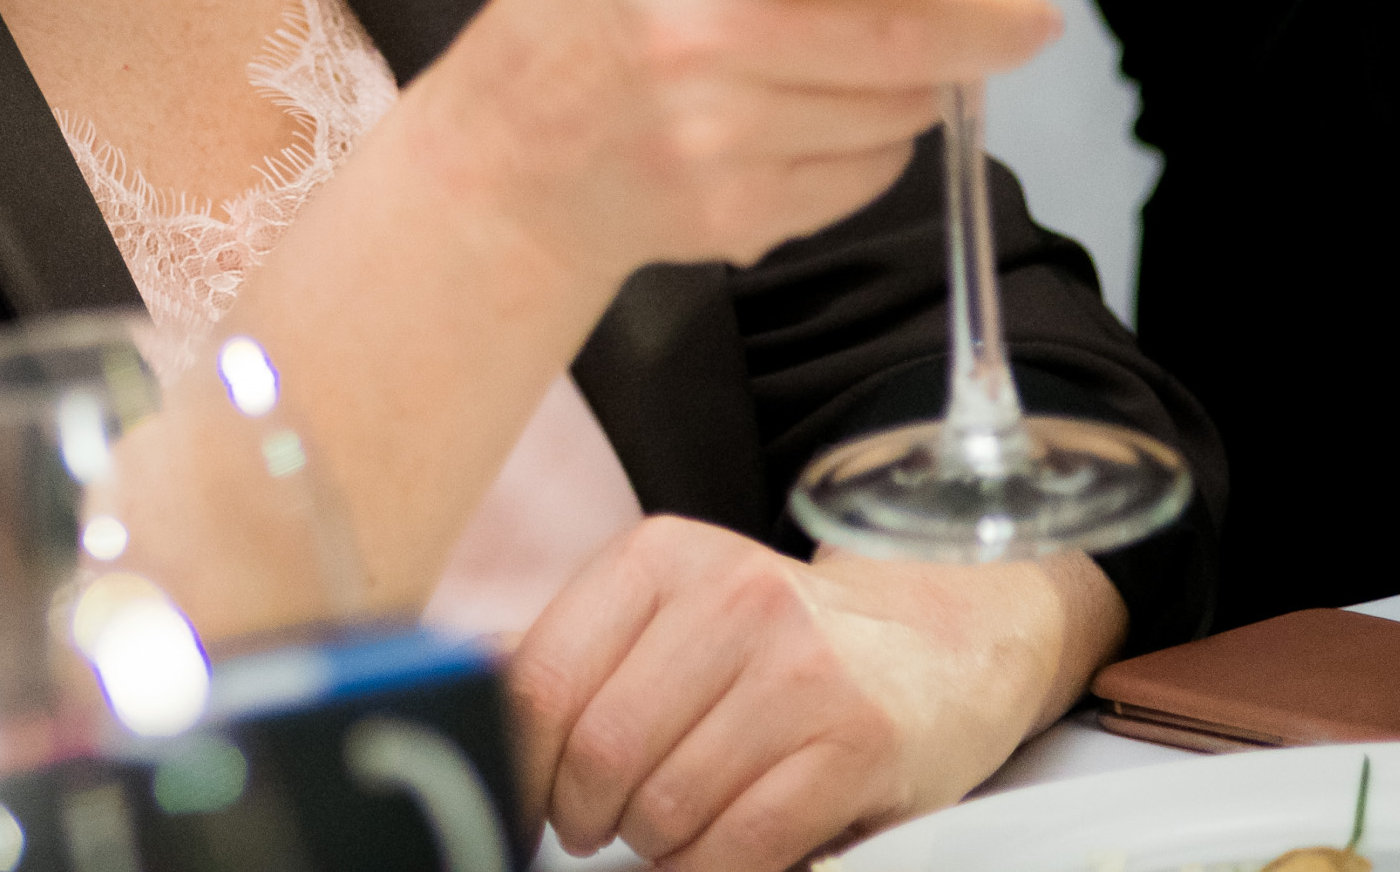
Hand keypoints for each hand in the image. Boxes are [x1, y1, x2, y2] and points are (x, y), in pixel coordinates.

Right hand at [418, 0, 1056, 277]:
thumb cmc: (597, 15)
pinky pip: (866, 178)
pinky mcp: (735, 217)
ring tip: (896, 61)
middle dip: (987, 27)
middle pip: (886, 39)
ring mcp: (710, 139)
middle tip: (1030, 14)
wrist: (503, 167)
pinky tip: (833, 119)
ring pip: (894, 112)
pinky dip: (879, 146)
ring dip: (924, 84)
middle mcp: (685, 38)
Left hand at [508, 517, 1121, 871]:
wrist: (936, 645)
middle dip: (586, 815)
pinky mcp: (856, 738)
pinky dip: (712, 868)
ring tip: (673, 828)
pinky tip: (719, 851)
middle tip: (601, 825)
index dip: (520, 766)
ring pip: (668, 806)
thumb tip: (463, 692)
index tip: (526, 802)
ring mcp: (799, 665)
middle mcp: (729, 596)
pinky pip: (743, 844)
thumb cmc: (775, 645)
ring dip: (657, 845)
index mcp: (659, 559)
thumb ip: (575, 651)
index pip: (543, 681)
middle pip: (601, 752)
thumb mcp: (671, 614)